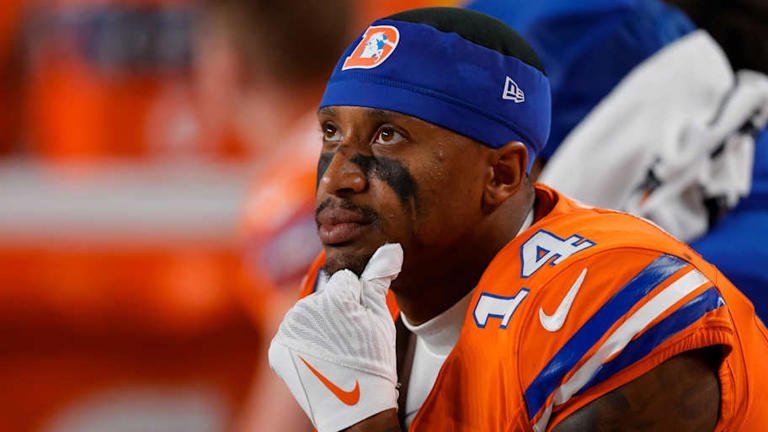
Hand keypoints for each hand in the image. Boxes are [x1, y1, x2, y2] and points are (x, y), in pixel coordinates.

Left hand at [269, 243, 402, 431]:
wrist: (354, 408)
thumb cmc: (373, 362)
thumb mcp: (381, 318)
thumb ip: (379, 278)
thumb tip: (390, 248)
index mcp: (334, 297)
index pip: (345, 282)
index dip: (356, 302)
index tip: (360, 324)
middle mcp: (305, 309)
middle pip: (323, 298)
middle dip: (335, 313)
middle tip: (349, 341)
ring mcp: (287, 330)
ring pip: (307, 316)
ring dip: (318, 328)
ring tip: (334, 353)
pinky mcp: (277, 348)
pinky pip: (292, 335)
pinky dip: (303, 345)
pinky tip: (318, 360)